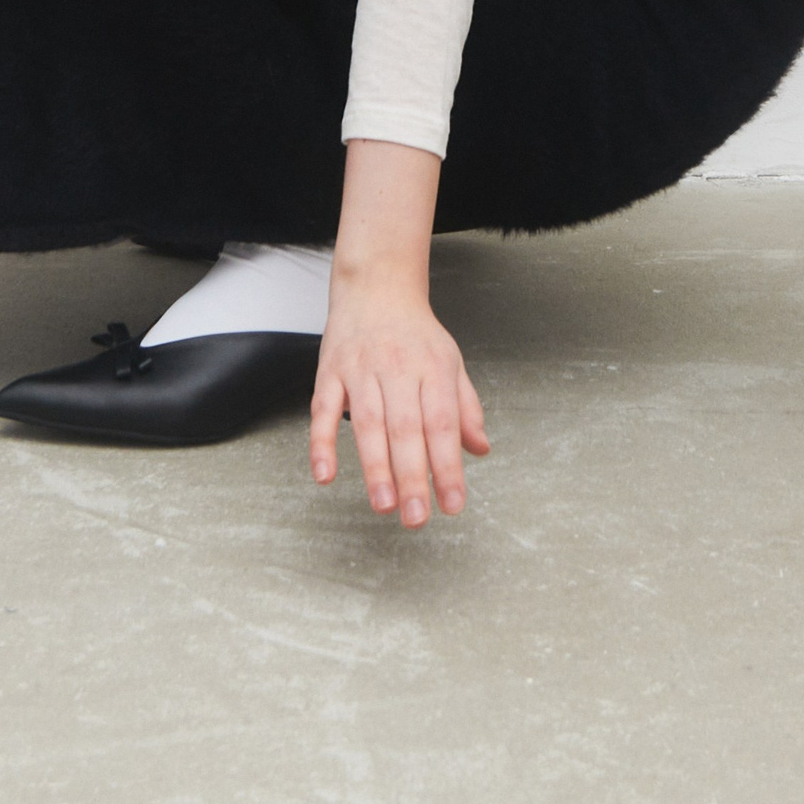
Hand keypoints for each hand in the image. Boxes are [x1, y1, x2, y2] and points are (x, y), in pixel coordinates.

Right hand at [310, 139, 487, 528]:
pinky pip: (323, 410)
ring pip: (368, 422)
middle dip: (413, 476)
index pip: (444, 424)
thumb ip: (465, 408)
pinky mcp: (329, 372)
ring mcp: (361, 369)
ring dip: (375, 466)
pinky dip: (322, 442)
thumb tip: (481, 449)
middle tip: (416, 518)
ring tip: (384, 505)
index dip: (449, 466)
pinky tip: (324, 474)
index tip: (454, 504)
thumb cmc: (416, 334)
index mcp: (434, 368)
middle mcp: (398, 368)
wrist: (376, 285)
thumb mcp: (450, 363)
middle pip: (406, 428)